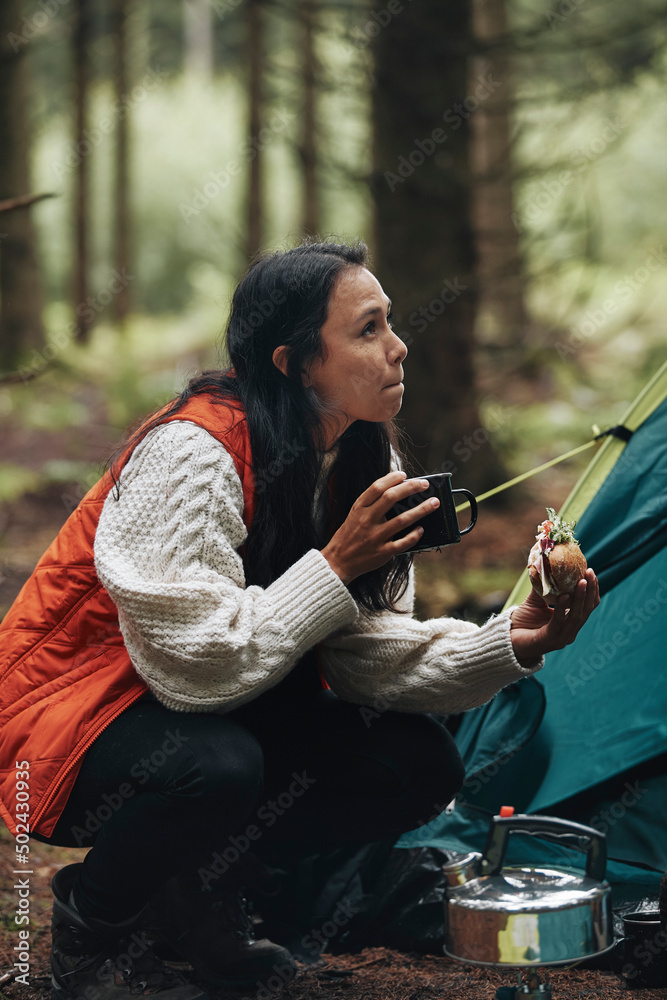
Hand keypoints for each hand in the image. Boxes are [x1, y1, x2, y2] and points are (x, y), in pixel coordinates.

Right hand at [321, 471, 436, 583]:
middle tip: (425, 485)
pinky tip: (421, 529)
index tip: (404, 475)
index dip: (392, 479)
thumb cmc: (349, 534)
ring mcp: (375, 537)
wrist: (338, 560)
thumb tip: (395, 489)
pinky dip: (414, 535)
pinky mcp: (383, 552)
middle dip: (411, 488)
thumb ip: (371, 503)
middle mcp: (367, 520)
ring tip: (433, 503)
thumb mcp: (355, 514)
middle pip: (391, 498)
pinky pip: (403, 542)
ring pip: (402, 520)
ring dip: (421, 510)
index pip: (377, 487)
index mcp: (359, 508)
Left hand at [510, 568, 599, 666]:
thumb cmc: (522, 622)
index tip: (590, 572)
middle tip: (590, 573)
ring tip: (582, 581)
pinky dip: (563, 608)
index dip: (592, 589)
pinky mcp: (550, 640)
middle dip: (590, 590)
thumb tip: (545, 565)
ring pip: (577, 616)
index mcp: (570, 623)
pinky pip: (559, 622)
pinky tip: (565, 595)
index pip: (588, 606)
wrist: (507, 641)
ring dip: (581, 597)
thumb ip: (543, 586)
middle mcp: (570, 632)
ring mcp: (562, 637)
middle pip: (587, 610)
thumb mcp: (535, 601)